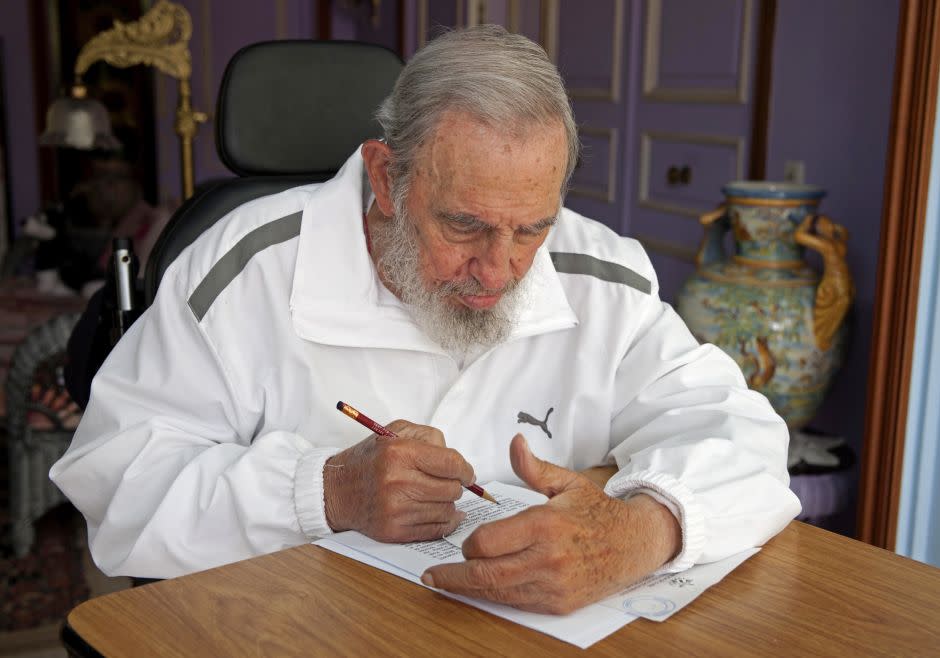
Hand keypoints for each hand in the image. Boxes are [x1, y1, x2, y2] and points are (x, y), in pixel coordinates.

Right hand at [323, 419, 474, 541]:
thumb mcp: (395, 432)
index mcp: (400, 453)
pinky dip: (444, 522)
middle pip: (452, 489)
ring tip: (433, 495)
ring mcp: (396, 510)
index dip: (465, 469)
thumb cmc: (369, 460)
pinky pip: (436, 530)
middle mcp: (398, 482)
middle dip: (454, 485)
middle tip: (446, 482)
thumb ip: (430, 437)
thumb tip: (458, 462)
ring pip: (447, 510)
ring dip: (447, 503)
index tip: (466, 473)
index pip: (451, 463)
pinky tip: (438, 512)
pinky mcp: (395, 531)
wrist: (335, 490)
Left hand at [421, 435, 680, 613]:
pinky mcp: (559, 603)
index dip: (469, 544)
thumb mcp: (566, 482)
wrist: (634, 544)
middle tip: (433, 576)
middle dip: (454, 576)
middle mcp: (547, 558)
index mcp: (544, 524)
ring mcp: (554, 585)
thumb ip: (532, 467)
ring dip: (469, 590)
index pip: (487, 542)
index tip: (466, 543)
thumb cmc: (596, 511)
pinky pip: (517, 603)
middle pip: (486, 573)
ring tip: (448, 584)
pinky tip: (483, 590)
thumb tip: (514, 441)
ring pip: (498, 593)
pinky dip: (496, 597)